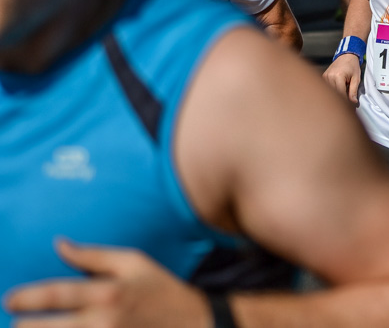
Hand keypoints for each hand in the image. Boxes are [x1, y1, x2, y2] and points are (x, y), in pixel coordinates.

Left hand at [5, 240, 210, 326]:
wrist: (193, 323)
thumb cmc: (161, 289)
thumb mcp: (134, 262)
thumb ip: (93, 256)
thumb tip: (58, 244)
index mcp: (108, 292)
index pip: (56, 295)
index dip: (26, 298)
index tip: (9, 300)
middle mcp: (103, 321)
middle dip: (22, 327)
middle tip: (14, 323)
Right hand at [323, 54, 362, 103]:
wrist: (347, 55)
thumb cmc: (352, 65)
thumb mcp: (356, 78)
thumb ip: (354, 91)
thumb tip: (353, 101)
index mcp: (338, 76)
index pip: (340, 94)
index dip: (345, 101)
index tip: (350, 105)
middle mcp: (329, 77)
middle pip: (333, 94)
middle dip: (340, 99)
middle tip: (347, 101)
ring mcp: (325, 76)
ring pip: (329, 92)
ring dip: (335, 94)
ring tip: (343, 92)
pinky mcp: (323, 77)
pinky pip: (326, 87)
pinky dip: (332, 90)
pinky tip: (337, 89)